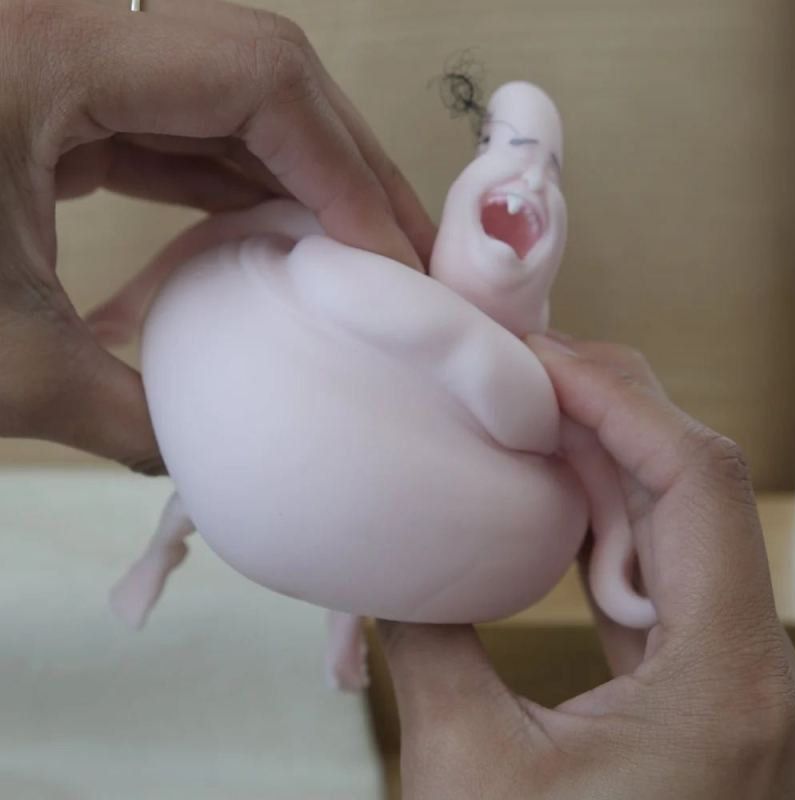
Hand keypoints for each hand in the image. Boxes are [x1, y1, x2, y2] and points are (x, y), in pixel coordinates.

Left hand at [0, 0, 433, 472]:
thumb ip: (128, 413)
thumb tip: (210, 467)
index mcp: (49, 55)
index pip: (258, 79)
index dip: (345, 167)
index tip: (385, 260)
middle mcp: (65, 35)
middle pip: (260, 71)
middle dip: (344, 163)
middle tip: (398, 250)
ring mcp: (60, 68)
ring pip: (223, 99)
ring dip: (298, 177)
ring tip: (354, 253)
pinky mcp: (50, 110)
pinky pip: (175, 132)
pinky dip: (233, 186)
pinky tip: (268, 243)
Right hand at [378, 336, 794, 798]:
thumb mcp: (469, 775)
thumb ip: (428, 644)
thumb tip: (381, 556)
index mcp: (723, 678)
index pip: (696, 483)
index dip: (619, 402)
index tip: (536, 362)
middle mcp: (745, 659)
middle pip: (694, 481)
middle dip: (606, 406)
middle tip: (515, 366)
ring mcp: (722, 668)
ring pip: (677, 517)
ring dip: (602, 453)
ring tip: (522, 411)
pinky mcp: (687, 682)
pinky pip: (654, 566)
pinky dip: (600, 512)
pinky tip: (546, 496)